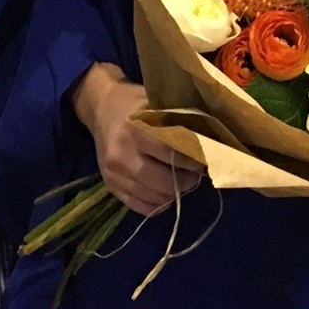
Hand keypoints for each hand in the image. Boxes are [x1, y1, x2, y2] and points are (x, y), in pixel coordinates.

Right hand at [71, 65, 201, 216]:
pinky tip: (167, 195)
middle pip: (162, 182)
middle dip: (185, 182)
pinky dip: (156, 205)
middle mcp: (121, 156)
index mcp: (134, 132)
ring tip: (183, 183)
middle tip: (197, 176)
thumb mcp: (155, 103)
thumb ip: (176, 122)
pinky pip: (138, 206)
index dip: (192, 162)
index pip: (170, 155)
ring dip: (173, 194)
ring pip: (152, 197)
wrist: (101, 107)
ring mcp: (114, 174)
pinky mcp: (110, 187)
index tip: (206, 161)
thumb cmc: (134, 102)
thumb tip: (208, 140)